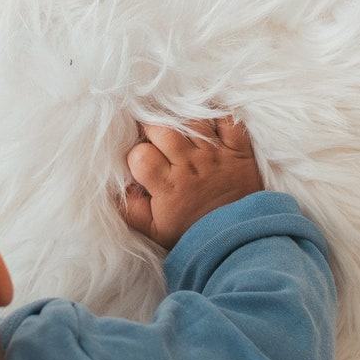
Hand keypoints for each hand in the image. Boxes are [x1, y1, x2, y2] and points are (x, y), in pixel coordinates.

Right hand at [119, 117, 262, 249]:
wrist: (240, 242)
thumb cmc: (194, 235)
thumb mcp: (156, 231)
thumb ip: (132, 211)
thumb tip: (119, 190)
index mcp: (168, 186)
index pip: (141, 156)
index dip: (136, 155)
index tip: (142, 163)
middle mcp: (191, 166)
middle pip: (162, 130)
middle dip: (152, 130)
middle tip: (154, 140)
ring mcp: (216, 155)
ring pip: (191, 121)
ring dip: (180, 121)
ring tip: (177, 130)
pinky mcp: (239, 151)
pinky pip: (227, 122)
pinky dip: (217, 117)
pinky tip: (207, 124)